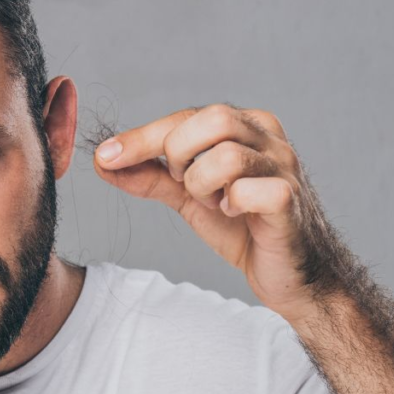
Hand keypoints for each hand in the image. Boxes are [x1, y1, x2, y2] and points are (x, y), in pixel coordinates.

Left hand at [93, 103, 338, 319]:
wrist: (288, 276)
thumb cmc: (241, 228)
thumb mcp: (187, 197)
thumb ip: (150, 176)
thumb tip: (103, 161)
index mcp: (244, 125)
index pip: (186, 117)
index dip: (143, 137)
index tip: (106, 156)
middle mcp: (268, 137)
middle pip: (213, 118)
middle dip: (180, 155)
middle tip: (185, 186)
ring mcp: (285, 166)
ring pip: (228, 156)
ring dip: (204, 186)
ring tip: (214, 204)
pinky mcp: (290, 200)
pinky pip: (252, 191)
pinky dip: (232, 204)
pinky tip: (235, 215)